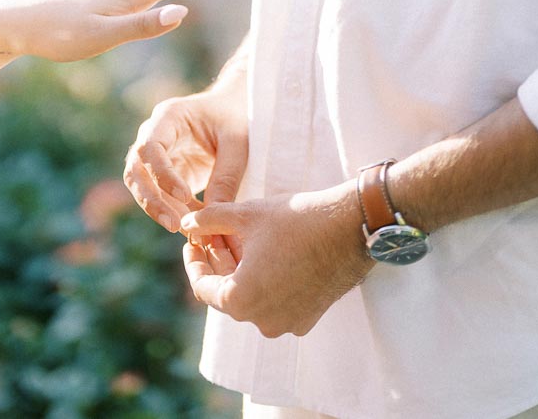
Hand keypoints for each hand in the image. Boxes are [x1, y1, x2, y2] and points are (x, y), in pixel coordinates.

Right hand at [124, 59, 248, 232]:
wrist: (234, 109)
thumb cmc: (235, 117)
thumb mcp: (237, 143)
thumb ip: (225, 178)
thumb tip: (211, 219)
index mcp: (169, 116)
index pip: (150, 147)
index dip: (161, 174)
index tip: (185, 196)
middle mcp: (154, 134)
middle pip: (136, 170)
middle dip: (151, 200)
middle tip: (175, 225)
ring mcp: (156, 154)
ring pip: (140, 186)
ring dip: (158, 209)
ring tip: (185, 229)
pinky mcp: (164, 172)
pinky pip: (159, 195)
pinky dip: (172, 211)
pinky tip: (192, 225)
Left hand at [180, 182, 370, 337]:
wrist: (350, 229)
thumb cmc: (296, 221)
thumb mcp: (246, 214)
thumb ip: (209, 220)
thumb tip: (187, 224)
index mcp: (240, 301)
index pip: (203, 287)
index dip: (195, 260)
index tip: (193, 241)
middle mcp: (261, 321)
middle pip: (227, 292)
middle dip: (219, 260)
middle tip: (216, 232)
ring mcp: (286, 323)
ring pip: (252, 297)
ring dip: (242, 270)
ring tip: (242, 237)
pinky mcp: (307, 318)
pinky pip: (276, 302)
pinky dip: (266, 281)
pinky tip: (268, 253)